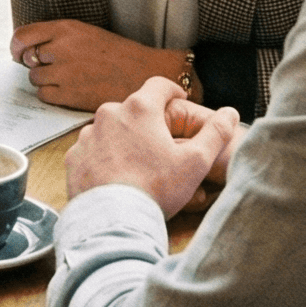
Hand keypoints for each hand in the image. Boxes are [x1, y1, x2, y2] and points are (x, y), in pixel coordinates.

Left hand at [12, 19, 192, 112]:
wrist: (143, 73)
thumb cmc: (116, 53)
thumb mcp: (86, 33)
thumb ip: (58, 37)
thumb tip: (29, 50)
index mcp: (65, 29)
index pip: (23, 35)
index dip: (16, 46)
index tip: (18, 54)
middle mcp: (61, 48)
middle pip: (28, 59)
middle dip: (36, 65)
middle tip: (53, 69)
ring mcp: (64, 72)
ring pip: (35, 79)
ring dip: (45, 81)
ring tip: (67, 80)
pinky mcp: (69, 95)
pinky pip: (44, 96)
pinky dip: (51, 96)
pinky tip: (68, 92)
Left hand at [63, 77, 239, 217]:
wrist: (113, 221)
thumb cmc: (156, 189)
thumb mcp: (195, 162)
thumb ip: (215, 134)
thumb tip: (230, 113)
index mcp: (139, 109)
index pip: (159, 85)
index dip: (172, 90)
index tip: (178, 99)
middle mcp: (109, 115)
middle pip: (133, 109)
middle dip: (147, 122)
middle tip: (160, 144)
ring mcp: (88, 135)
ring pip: (111, 130)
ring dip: (124, 140)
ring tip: (137, 165)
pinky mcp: (74, 158)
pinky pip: (93, 151)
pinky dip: (104, 158)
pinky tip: (116, 177)